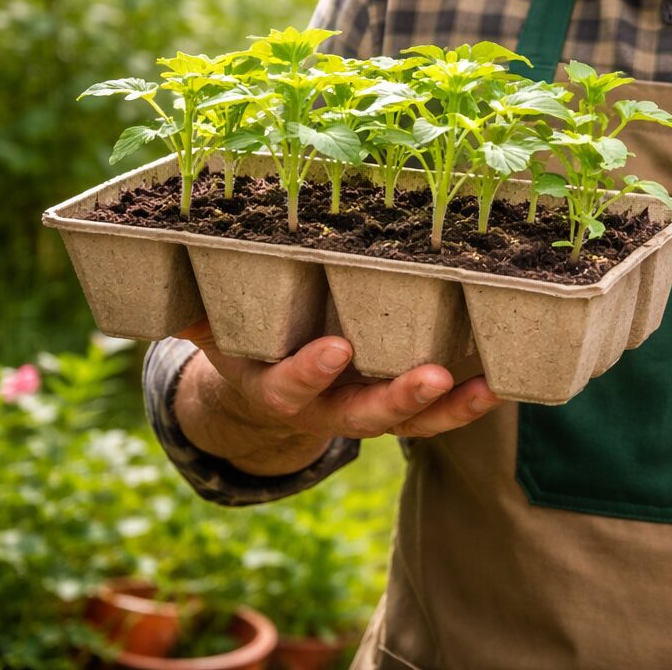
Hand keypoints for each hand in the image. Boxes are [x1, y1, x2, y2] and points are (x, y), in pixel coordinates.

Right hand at [176, 318, 504, 451]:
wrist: (260, 400)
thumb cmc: (246, 341)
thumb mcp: (218, 326)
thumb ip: (201, 300)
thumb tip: (168, 247)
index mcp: (276, 389)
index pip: (290, 388)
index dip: (310, 373)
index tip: (335, 350)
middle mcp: (326, 408)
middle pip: (363, 415)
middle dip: (398, 398)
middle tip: (432, 376)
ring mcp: (367, 412)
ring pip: (411, 424)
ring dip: (449, 409)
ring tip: (485, 388)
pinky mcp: (402, 411)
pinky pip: (438, 417)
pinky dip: (469, 404)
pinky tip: (502, 383)